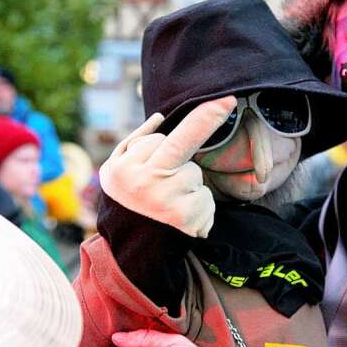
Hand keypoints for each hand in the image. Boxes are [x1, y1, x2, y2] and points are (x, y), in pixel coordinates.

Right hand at [99, 97, 236, 237]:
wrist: (131, 247)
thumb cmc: (127, 200)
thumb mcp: (117, 170)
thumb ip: (136, 141)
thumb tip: (160, 117)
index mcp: (127, 167)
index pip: (162, 139)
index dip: (192, 123)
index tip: (225, 99)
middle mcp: (146, 181)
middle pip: (182, 147)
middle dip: (207, 118)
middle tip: (229, 100)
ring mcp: (167, 200)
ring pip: (194, 175)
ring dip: (187, 185)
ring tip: (168, 202)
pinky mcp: (186, 218)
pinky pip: (205, 199)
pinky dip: (198, 207)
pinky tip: (180, 218)